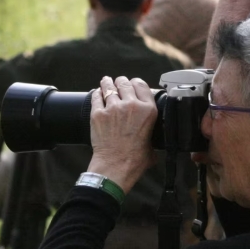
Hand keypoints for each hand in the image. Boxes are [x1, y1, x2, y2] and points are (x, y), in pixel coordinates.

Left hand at [88, 76, 158, 191]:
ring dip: (108, 84)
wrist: (115, 167)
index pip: (142, 85)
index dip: (136, 83)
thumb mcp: (153, 144)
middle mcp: (131, 105)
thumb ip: (152, 134)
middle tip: (119, 83)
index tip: (133, 84)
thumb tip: (153, 136)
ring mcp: (113, 108)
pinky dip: (97, 94)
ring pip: (109, 86)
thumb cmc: (135, 160)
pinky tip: (97, 93)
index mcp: (148, 110)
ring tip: (106, 82)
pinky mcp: (98, 113)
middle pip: (125, 83)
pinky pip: (96, 97)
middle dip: (121, 82)